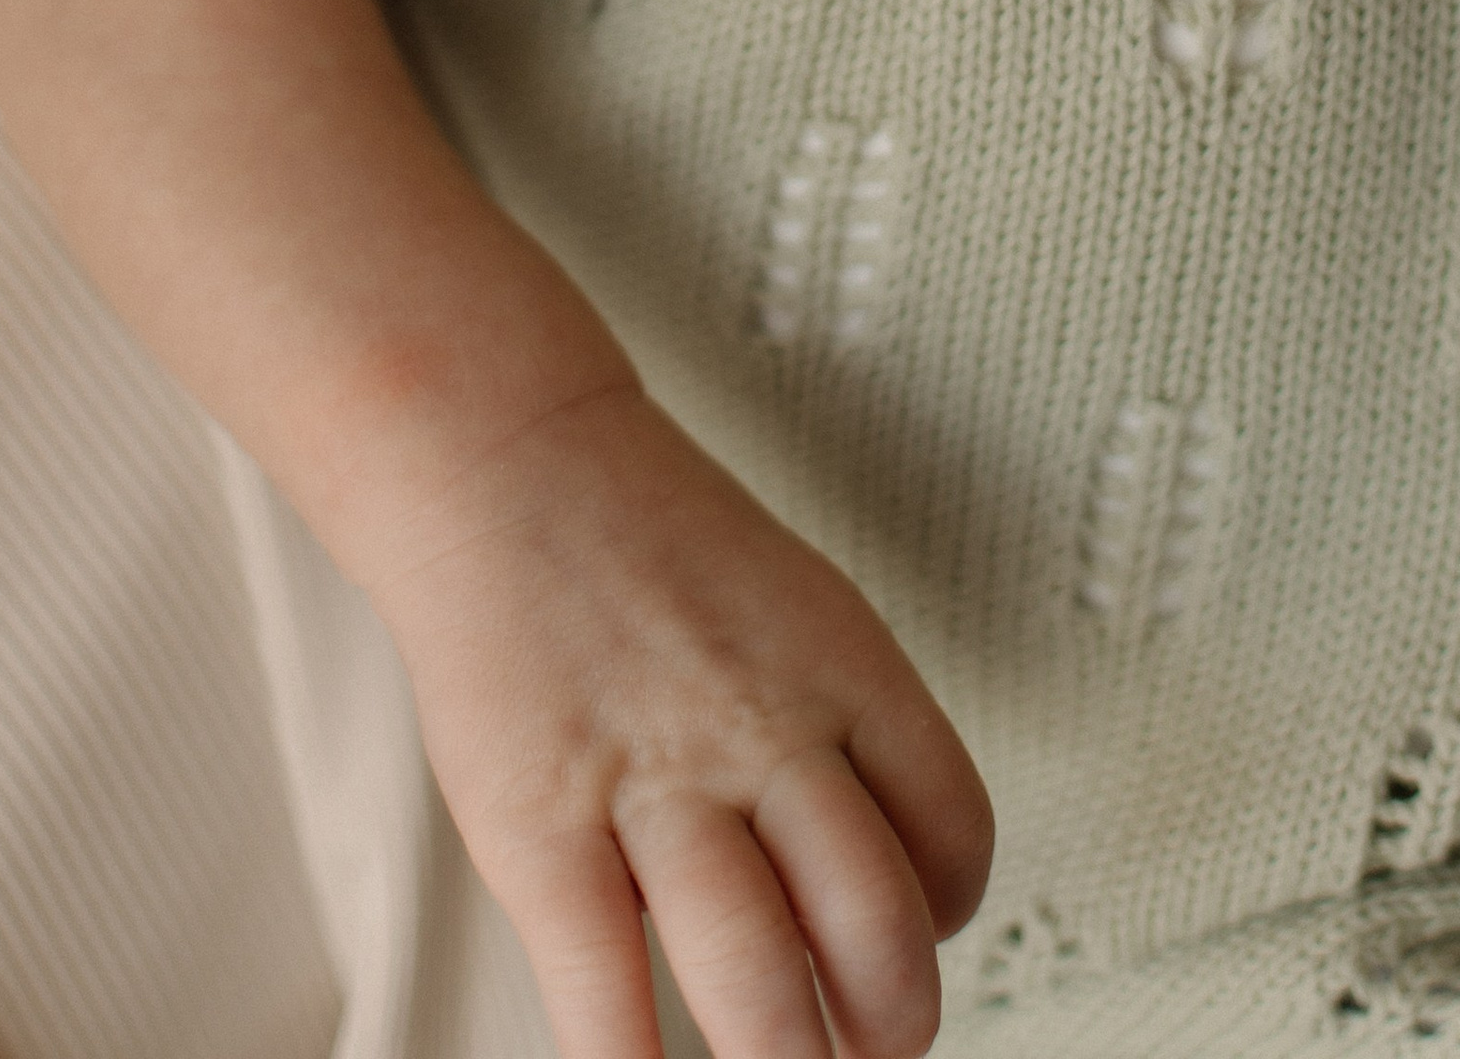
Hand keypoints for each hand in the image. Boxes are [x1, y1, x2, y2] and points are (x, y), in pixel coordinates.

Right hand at [374, 383, 989, 1058]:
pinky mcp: (539, 826)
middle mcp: (765, 727)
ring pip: (760, 975)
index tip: (912, 942)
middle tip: (862, 1049)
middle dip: (886, 1025)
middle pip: (878, 927)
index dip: (946, 911)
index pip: (952, 830)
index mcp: (844, 668)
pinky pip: (604, 993)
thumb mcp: (793, 604)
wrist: (507, 459)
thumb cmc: (647, 542)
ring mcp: (652, 780)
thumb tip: (856, 885)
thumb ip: (835, 729)